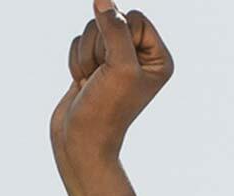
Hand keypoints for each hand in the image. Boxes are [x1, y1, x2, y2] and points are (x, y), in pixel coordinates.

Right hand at [49, 1, 171, 186]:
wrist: (80, 143)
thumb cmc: (105, 110)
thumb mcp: (118, 65)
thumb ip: (114, 28)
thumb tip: (102, 0)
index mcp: (158, 58)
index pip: (134, 18)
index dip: (118, 35)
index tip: (115, 65)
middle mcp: (139, 57)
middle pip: (111, 21)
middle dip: (98, 47)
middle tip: (101, 77)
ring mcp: (114, 61)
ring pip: (91, 31)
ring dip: (85, 57)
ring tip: (91, 82)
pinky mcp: (92, 66)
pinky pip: (78, 43)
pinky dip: (75, 63)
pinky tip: (81, 84)